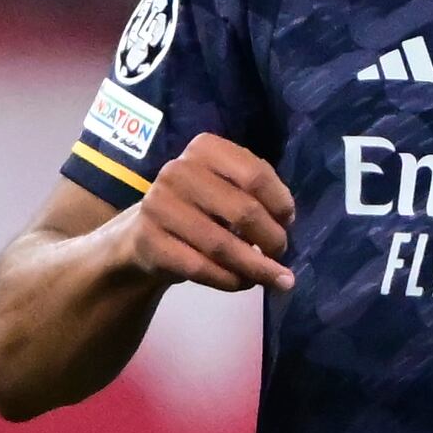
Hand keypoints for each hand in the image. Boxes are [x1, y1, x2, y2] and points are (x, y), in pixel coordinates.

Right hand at [116, 135, 297, 293]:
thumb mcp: (226, 187)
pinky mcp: (149, 241)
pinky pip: (200, 268)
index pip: (255, 175)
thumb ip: (256, 194)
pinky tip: (243, 283)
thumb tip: (285, 221)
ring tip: (275, 278)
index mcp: (205, 149)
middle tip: (281, 253)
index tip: (287, 222)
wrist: (145, 234)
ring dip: (256, 268)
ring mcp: (159, 205)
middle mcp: (178, 170)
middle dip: (272, 239)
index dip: (280, 203)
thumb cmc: (199, 208)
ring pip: (222, 245)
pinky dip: (229, 280)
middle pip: (244, 211)